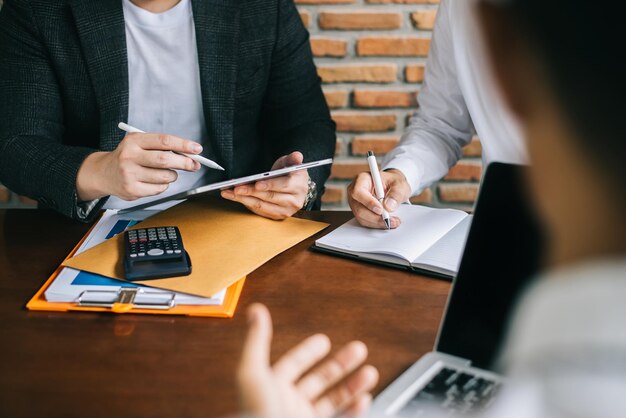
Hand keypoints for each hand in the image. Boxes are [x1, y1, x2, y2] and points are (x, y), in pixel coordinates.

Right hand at [76, 133, 201, 200]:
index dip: (183, 145)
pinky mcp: (132, 190)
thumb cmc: (127, 156)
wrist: (103, 173)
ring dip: (173, 175)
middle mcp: (130, 156)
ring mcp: (129, 174)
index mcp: (134, 141)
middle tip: (194, 164)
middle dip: (185, 163)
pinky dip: (163, 185)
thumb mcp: (139, 143)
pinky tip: (154, 181)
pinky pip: (159, 189)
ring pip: (165, 177)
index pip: (164, 141)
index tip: (197, 149)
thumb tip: (190, 154)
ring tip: (166, 172)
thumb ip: (162, 146)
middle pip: (165, 160)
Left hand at [221, 151, 308, 219]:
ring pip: (261, 205)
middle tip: (236, 187)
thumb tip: (297, 155)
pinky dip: (245, 203)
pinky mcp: (276, 216)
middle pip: (269, 197)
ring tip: (229, 192)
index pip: (283, 185)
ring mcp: (285, 211)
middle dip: (251, 191)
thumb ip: (293, 158)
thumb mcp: (291, 163)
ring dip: (244, 199)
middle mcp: (294, 201)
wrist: (293, 189)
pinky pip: (258, 211)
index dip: (269, 185)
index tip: (257, 183)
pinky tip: (234, 197)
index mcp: (299, 186)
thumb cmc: (289, 174)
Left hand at [238, 304, 378, 417]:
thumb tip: (255, 310)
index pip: (294, 364)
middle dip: (340, 364)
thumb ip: (256, 342)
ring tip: (370, 373)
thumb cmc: (256, 412)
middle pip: (319, 380)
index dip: (308, 351)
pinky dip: (354, 411)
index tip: (324, 340)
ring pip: (333, 400)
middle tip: (358, 349)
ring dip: (353, 386)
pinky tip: (364, 399)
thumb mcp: (253, 374)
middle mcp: (289, 404)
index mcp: (272, 388)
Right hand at [347, 169, 410, 228]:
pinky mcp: (360, 212)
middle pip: (359, 208)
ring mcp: (356, 203)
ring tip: (393, 222)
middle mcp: (355, 191)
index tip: (380, 210)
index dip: (368, 202)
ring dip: (377, 223)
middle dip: (375, 217)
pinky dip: (376, 224)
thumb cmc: (393, 182)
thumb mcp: (399, 184)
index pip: (358, 191)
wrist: (392, 187)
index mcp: (362, 179)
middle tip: (390, 220)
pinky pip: (365, 221)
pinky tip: (387, 222)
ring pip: (362, 217)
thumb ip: (396, 193)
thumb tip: (389, 206)